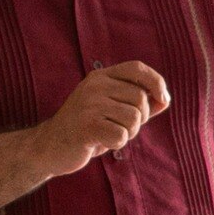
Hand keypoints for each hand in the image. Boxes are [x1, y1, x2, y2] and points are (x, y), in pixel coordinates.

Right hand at [31, 61, 169, 175]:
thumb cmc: (86, 129)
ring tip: (108, 134)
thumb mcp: (111, 110)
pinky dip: (116, 144)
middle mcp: (95, 85)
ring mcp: (89, 104)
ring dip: (128, 133)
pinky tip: (100, 143)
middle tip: (120, 128)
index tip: (163, 99)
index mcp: (100, 77)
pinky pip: (121, 135)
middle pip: (140, 98)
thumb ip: (136, 104)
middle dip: (139, 119)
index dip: (156, 81)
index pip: (137, 68)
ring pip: (134, 118)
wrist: (49, 147)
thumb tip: (164, 99)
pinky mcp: (87, 125)